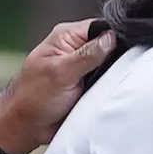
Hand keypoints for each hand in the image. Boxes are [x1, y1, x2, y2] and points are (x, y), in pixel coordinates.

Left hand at [0, 20, 115, 153]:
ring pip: (112, 65)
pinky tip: (114, 92)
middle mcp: (77, 49)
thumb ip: (87, 54)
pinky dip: (112, 87)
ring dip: (115, 75)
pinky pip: (108, 82)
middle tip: (120, 72)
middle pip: (110, 45)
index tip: (126, 50)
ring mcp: (84, 68)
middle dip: (118, 57)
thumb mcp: (61, 73)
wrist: (26, 127)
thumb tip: (111, 37)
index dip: (116, 35)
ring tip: (114, 85)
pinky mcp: (89, 84)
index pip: (101, 26)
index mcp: (67, 37)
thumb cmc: (33, 98)